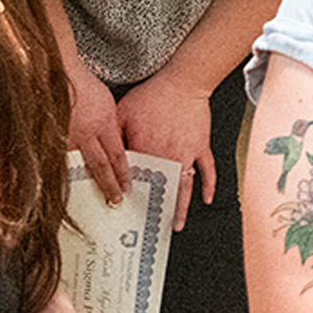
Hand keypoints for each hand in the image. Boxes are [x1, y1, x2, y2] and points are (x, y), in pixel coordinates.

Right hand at [68, 68, 127, 204]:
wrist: (58, 72)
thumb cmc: (82, 83)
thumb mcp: (106, 104)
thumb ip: (109, 126)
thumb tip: (113, 144)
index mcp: (103, 125)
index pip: (116, 156)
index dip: (122, 175)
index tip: (126, 190)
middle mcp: (86, 135)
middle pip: (100, 168)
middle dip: (108, 187)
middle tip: (114, 203)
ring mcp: (66, 138)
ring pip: (77, 168)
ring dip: (82, 186)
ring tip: (84, 203)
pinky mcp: (49, 137)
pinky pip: (56, 161)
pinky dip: (59, 175)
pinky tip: (58, 186)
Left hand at [116, 74, 216, 228]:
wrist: (183, 82)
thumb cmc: (153, 94)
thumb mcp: (122, 112)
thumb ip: (113, 135)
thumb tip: (103, 153)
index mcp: (146, 151)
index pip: (136, 181)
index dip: (130, 198)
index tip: (127, 213)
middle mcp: (167, 157)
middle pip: (161, 191)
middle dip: (157, 213)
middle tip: (153, 230)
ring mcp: (186, 154)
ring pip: (184, 188)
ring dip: (181, 208)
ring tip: (177, 225)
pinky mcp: (201, 147)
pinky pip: (208, 171)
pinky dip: (209, 186)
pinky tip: (206, 200)